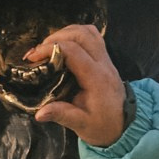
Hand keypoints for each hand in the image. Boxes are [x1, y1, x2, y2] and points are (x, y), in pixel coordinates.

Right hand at [31, 24, 128, 147]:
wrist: (125, 126)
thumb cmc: (103, 125)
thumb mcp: (82, 125)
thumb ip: (61, 115)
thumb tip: (39, 113)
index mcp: (96, 78)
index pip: (73, 51)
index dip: (50, 49)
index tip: (32, 58)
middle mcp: (103, 64)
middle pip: (81, 35)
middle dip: (56, 38)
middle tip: (39, 52)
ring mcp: (106, 59)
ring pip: (87, 32)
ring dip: (65, 33)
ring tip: (49, 47)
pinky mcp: (105, 59)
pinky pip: (93, 36)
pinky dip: (76, 35)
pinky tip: (64, 45)